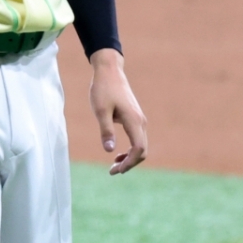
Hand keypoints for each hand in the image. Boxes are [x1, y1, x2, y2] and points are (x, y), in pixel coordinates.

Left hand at [89, 48, 147, 173]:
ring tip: (114, 166)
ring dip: (130, 157)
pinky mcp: (135, 117)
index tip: (116, 170)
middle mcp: (141, 122)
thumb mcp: (100, 110)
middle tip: (112, 171)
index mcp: (134, 121)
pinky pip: (137, 138)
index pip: (138, 149)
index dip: (129, 163)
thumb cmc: (102, 89)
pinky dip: (130, 149)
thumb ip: (105, 130)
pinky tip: (117, 153)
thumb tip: (109, 151)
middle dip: (129, 163)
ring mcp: (139, 119)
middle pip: (142, 151)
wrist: (109, 71)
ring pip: (141, 145)